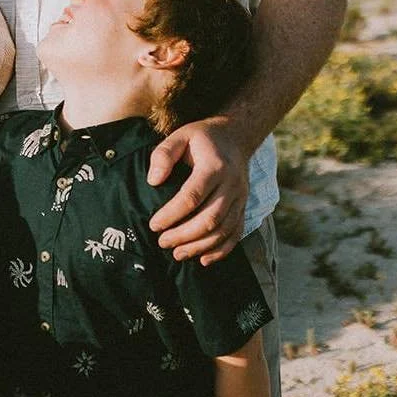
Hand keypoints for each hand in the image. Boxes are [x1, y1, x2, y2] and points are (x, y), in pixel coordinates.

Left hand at [146, 116, 249, 263]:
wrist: (235, 136)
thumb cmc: (202, 138)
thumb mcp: (180, 136)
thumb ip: (163, 155)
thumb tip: (153, 181)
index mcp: (214, 166)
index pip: (192, 196)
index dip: (172, 214)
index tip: (154, 225)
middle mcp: (232, 184)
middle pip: (210, 218)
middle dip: (184, 235)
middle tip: (162, 242)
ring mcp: (241, 197)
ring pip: (223, 230)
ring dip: (200, 246)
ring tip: (177, 253)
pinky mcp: (244, 207)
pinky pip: (236, 233)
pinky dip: (221, 250)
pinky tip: (203, 260)